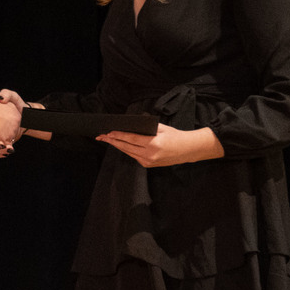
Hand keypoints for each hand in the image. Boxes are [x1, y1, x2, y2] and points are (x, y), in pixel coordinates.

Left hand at [96, 123, 224, 167]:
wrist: (188, 150)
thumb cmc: (175, 136)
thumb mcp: (161, 128)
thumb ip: (146, 127)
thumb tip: (130, 124)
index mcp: (153, 144)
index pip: (131, 139)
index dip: (118, 135)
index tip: (108, 132)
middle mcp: (149, 154)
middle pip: (126, 147)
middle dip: (112, 141)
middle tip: (101, 136)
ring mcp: (148, 161)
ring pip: (128, 152)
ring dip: (117, 146)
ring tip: (107, 140)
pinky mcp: (148, 165)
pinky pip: (134, 156)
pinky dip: (127, 150)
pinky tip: (120, 145)